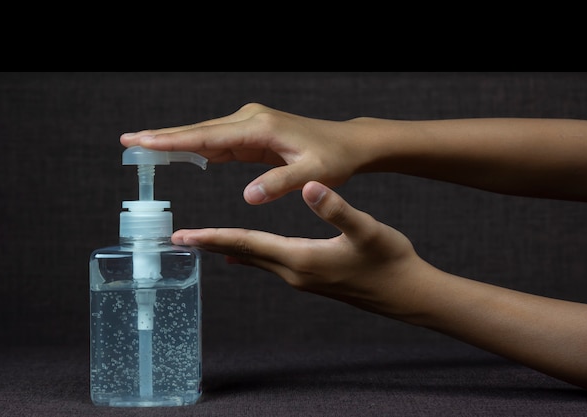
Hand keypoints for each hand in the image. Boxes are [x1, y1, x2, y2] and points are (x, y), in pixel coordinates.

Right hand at [121, 103, 365, 204]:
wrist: (347, 143)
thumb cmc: (334, 158)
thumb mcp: (314, 173)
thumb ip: (281, 183)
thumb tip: (248, 197)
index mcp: (260, 128)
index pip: (209, 136)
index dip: (174, 141)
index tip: (143, 142)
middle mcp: (250, 121)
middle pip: (198, 132)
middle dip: (162, 137)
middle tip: (127, 141)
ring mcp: (249, 126)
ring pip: (204, 136)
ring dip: (174, 142)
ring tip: (141, 147)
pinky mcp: (252, 135)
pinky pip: (217, 143)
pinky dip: (194, 148)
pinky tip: (176, 153)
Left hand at [172, 181, 421, 315]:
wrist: (407, 294)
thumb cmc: (390, 261)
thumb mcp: (366, 230)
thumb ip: (336, 209)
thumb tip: (308, 187)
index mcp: (301, 258)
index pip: (248, 244)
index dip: (214, 237)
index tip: (184, 235)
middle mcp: (295, 272)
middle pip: (244, 254)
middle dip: (211, 244)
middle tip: (180, 238)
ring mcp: (302, 278)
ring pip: (256, 259)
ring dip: (229, 248)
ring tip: (205, 240)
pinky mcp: (312, 278)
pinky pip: (271, 263)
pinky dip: (252, 253)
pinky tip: (245, 253)